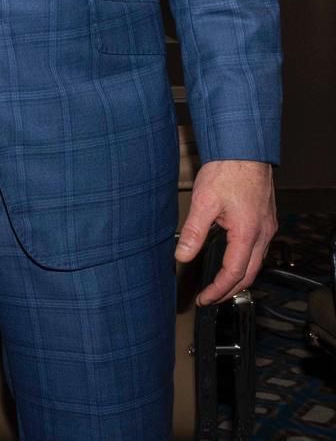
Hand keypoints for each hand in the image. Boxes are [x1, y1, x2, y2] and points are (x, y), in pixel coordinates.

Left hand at [176, 158, 275, 304]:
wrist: (244, 150)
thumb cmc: (227, 171)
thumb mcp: (204, 202)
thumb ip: (193, 232)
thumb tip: (182, 255)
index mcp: (247, 234)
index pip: (234, 274)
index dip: (218, 290)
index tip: (205, 299)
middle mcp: (262, 234)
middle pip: (249, 274)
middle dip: (230, 290)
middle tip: (212, 298)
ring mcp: (267, 227)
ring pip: (256, 262)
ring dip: (239, 277)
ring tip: (221, 284)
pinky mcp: (266, 219)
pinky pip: (258, 249)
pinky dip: (245, 261)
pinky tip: (234, 258)